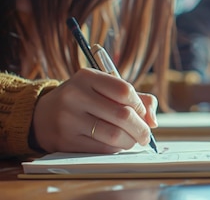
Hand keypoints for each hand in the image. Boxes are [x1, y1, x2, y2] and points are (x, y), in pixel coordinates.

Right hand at [33, 69, 157, 153]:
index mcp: (86, 77)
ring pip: (114, 135)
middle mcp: (75, 95)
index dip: (140, 106)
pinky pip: (102, 148)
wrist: (41, 115)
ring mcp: (68, 119)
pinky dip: (116, 148)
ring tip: (132, 140)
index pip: (125, 90)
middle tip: (146, 135)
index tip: (143, 114)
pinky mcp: (65, 141)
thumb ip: (134, 98)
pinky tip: (116, 144)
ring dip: (130, 141)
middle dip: (141, 128)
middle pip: (123, 115)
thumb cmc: (83, 101)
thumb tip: (153, 121)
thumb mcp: (102, 89)